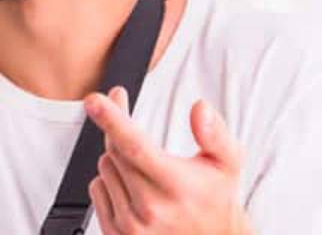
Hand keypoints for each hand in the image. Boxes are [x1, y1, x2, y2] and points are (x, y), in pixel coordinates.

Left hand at [85, 86, 251, 234]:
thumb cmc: (215, 200)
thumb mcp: (227, 163)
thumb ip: (214, 133)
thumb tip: (200, 108)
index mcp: (176, 186)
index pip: (135, 146)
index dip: (112, 120)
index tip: (94, 101)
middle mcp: (151, 208)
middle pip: (115, 151)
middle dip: (119, 131)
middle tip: (130, 124)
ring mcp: (131, 224)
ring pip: (105, 168)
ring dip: (118, 161)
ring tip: (147, 172)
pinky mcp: (116, 233)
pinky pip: (96, 190)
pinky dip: (110, 182)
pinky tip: (134, 190)